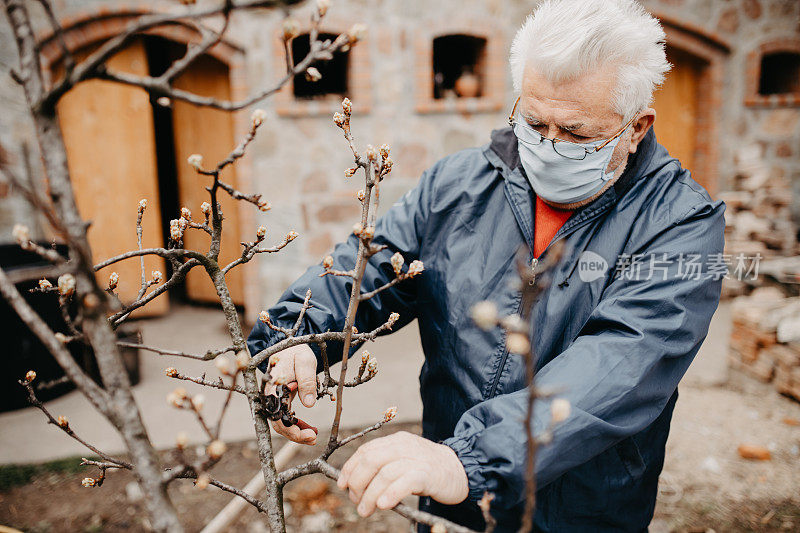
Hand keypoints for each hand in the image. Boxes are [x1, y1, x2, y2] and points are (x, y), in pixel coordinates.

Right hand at [266, 344, 318, 444]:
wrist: (289, 346)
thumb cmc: (296, 352)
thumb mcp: (305, 362)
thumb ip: (306, 381)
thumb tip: (309, 404)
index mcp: (273, 387)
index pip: (278, 415)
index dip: (291, 429)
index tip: (307, 435)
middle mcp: (270, 395)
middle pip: (278, 423)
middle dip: (295, 435)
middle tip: (313, 439)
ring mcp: (274, 399)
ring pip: (281, 422)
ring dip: (296, 432)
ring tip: (313, 436)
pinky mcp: (280, 400)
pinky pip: (286, 416)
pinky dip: (296, 424)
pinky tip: (308, 429)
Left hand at [337, 431, 468, 516]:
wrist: (461, 470)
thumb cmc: (427, 469)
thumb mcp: (403, 460)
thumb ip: (384, 466)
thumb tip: (355, 483)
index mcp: (396, 441)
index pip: (366, 450)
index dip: (350, 467)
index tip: (342, 485)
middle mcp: (404, 446)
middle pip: (372, 461)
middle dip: (358, 482)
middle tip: (356, 500)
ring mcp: (417, 459)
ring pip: (385, 474)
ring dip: (370, 494)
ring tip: (365, 510)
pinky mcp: (428, 474)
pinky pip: (405, 482)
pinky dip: (391, 493)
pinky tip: (383, 505)